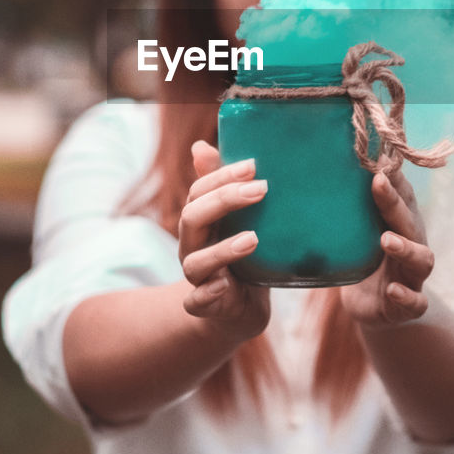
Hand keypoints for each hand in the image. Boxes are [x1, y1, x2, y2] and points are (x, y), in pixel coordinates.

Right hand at [178, 140, 270, 341]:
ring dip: (223, 249)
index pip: (200, 191)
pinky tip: (224, 285)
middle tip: (261, 189)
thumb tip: (199, 145)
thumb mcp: (236, 219)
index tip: (254, 165)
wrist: (236, 308)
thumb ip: (221, 186)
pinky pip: (195, 302)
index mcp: (199, 221)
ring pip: (194, 262)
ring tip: (253, 239)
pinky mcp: (205, 305)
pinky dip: (207, 294)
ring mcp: (197, 277)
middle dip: (224, 201)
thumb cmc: (240, 256)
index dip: (222, 176)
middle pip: (192, 218)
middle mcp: (193, 246)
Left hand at [340, 168, 434, 329]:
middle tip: (378, 184)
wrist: (375, 307)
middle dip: (394, 203)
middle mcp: (412, 244)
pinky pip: (415, 302)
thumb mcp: (360, 230)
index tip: (377, 158)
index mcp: (401, 223)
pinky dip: (407, 296)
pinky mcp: (408, 305)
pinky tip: (393, 290)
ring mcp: (412, 275)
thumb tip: (333, 164)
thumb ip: (352, 204)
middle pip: (410, 221)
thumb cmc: (365, 258)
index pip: (403, 195)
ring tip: (386, 240)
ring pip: (422, 260)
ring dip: (407, 248)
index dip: (394, 177)